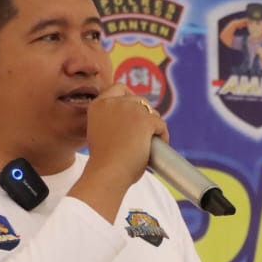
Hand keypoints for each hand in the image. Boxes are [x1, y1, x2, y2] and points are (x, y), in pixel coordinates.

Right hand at [71, 83, 167, 221]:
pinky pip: (161, 124)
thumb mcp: (100, 132)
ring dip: (154, 125)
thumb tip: (133, 120)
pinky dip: (163, 135)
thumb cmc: (104, 161)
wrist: (107, 173)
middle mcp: (113, 102)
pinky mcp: (145, 120)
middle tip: (144, 133)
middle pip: (138, 99)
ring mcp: (130, 109)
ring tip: (150, 142)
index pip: (119, 88)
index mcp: (98, 105)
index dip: (129, 97)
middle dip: (144, 114)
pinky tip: (158, 146)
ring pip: (151, 111)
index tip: (134, 112)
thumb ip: (112, 120)